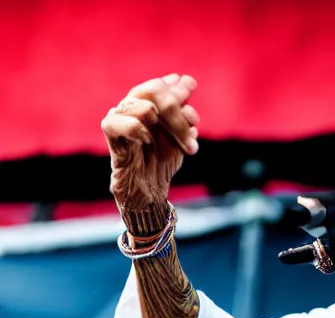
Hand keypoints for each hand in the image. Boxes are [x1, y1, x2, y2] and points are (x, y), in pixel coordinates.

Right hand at [101, 73, 199, 209]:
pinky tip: (149, 142)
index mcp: (145, 104)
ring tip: (181, 144)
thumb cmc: (162, 162)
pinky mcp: (110, 134)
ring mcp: (119, 118)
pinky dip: (142, 131)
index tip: (191, 84)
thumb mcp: (180, 135)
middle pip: (154, 91)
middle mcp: (130, 107)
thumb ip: (183, 112)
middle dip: (179, 107)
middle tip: (195, 123)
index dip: (176, 86)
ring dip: (171, 125)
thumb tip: (187, 81)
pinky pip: (124, 122)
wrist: (149, 190)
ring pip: (145, 107)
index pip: (159, 85)